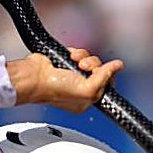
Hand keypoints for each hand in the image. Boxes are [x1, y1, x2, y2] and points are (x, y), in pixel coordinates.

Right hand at [7, 48, 123, 113]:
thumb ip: (104, 78)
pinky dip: (75, 53)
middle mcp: (80, 88)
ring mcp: (72, 74)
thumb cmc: (54, 89)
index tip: (104, 71)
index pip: (107, 85)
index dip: (107, 75)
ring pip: (89, 60)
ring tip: (75, 61)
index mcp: (86, 100)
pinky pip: (78, 53)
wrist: (34, 76)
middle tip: (85, 67)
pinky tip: (68, 57)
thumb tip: (118, 66)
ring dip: (84, 57)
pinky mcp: (65, 63)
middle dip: (94, 65)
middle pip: (99, 70)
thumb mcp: (87, 90)